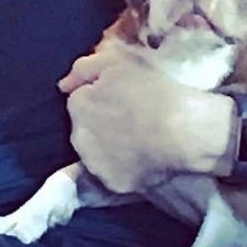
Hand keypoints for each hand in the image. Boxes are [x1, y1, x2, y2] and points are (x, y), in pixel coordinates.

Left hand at [59, 49, 234, 193]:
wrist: (183, 129)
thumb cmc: (152, 89)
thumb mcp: (116, 61)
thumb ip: (83, 69)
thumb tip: (62, 85)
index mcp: (78, 105)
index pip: (79, 99)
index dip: (99, 94)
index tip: (120, 95)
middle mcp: (79, 138)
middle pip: (84, 126)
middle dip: (98, 121)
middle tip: (129, 115)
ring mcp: (95, 165)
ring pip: (95, 152)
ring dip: (107, 145)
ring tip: (137, 137)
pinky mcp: (114, 185)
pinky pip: (113, 173)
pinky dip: (123, 166)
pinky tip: (142, 156)